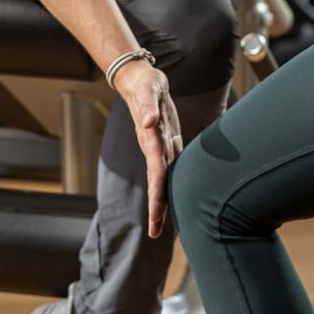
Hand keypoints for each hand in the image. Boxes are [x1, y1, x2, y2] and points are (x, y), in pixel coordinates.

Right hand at [114, 60, 181, 238]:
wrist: (140, 80)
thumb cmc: (145, 85)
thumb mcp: (148, 91)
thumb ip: (147, 108)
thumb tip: (148, 124)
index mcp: (151, 141)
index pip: (156, 174)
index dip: (156, 196)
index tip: (156, 216)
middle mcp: (154, 148)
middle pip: (156, 183)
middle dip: (156, 208)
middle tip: (156, 233)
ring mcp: (159, 147)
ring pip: (161, 180)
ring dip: (161, 201)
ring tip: (160, 225)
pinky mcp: (165, 142)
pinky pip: (169, 168)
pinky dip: (169, 185)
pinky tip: (173, 198)